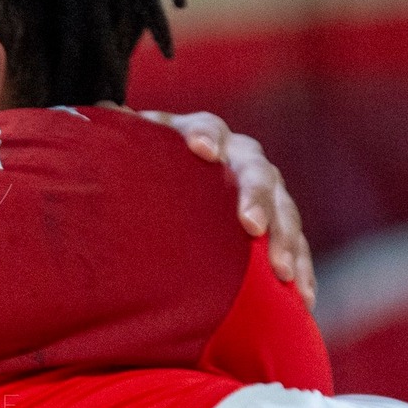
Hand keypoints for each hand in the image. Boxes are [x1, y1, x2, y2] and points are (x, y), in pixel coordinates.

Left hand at [125, 107, 315, 307]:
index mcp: (201, 134)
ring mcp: (266, 193)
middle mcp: (241, 159)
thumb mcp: (130, 154)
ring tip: (281, 272)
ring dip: (286, 241)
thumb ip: (123, 137)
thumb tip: (104, 108)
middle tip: (252, 226)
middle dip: (257, 198)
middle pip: (257, 172)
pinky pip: (297, 248)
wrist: (170, 190)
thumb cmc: (145, 169)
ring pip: (285, 212)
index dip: (206, 135)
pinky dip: (301, 272)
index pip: (208, 127)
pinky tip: (303, 299)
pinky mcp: (279, 227)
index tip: (202, 150)